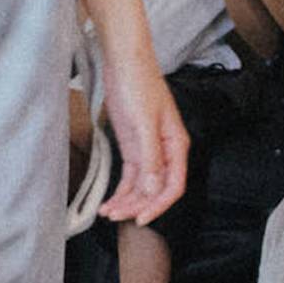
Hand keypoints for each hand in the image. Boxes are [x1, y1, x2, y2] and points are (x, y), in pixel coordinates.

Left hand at [97, 61, 189, 224]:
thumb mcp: (144, 122)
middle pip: (156, 189)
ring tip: (107, 213)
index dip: (159, 205)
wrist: (124, 62)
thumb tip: (156, 189)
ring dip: (127, 200)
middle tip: (115, 217)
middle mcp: (165, 151)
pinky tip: (110, 201)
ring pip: (142, 185)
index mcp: (176, 146)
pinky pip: (131, 175)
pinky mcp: (132, 145)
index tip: (141, 220)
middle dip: (138, 206)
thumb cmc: (139, 86)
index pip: (173, 186)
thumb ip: (151, 157)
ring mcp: (148, 149)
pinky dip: (122, 189)